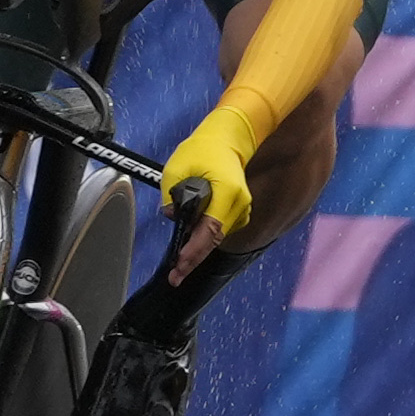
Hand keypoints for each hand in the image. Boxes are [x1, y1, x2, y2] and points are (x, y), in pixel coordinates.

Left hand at [156, 113, 261, 272]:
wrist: (228, 138)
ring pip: (217, 237)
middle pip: (214, 239)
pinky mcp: (239, 211)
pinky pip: (219, 230)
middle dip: (194, 259)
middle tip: (175, 276)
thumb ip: (171, 195)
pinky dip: (205, 240)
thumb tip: (174, 216)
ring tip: (179, 264)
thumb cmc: (203, 149)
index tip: (179, 265)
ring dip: (198, 250)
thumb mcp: (177, 168)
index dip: (194, 251)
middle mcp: (240, 203)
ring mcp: (243, 208)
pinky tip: (190, 247)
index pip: (210, 229)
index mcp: (227, 192)